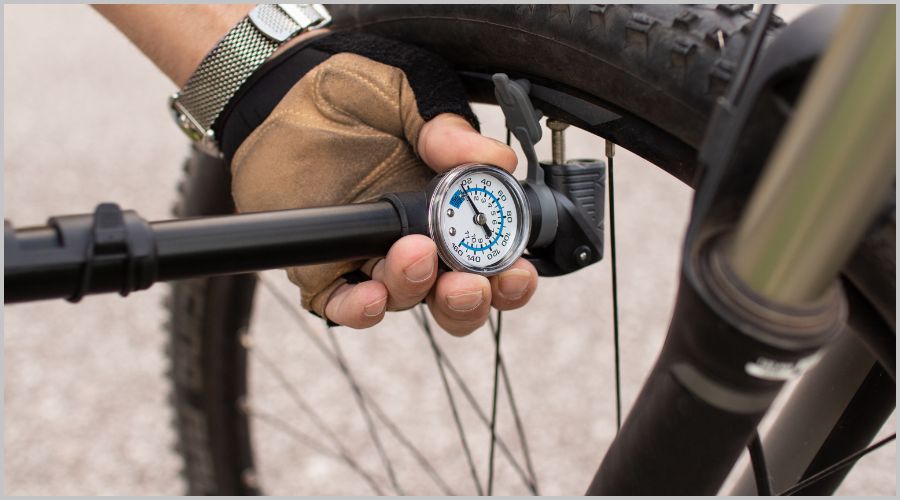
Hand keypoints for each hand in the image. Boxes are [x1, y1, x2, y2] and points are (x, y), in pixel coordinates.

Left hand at [226, 33, 537, 335]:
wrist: (283, 93)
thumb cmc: (354, 94)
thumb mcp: (410, 95)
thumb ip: (449, 128)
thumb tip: (498, 160)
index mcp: (453, 210)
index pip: (493, 259)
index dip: (511, 278)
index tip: (514, 271)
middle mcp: (420, 244)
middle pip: (456, 299)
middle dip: (469, 301)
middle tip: (466, 283)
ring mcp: (372, 259)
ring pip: (406, 300)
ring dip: (415, 288)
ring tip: (412, 255)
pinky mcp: (324, 270)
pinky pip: (344, 305)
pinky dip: (361, 309)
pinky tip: (370, 297)